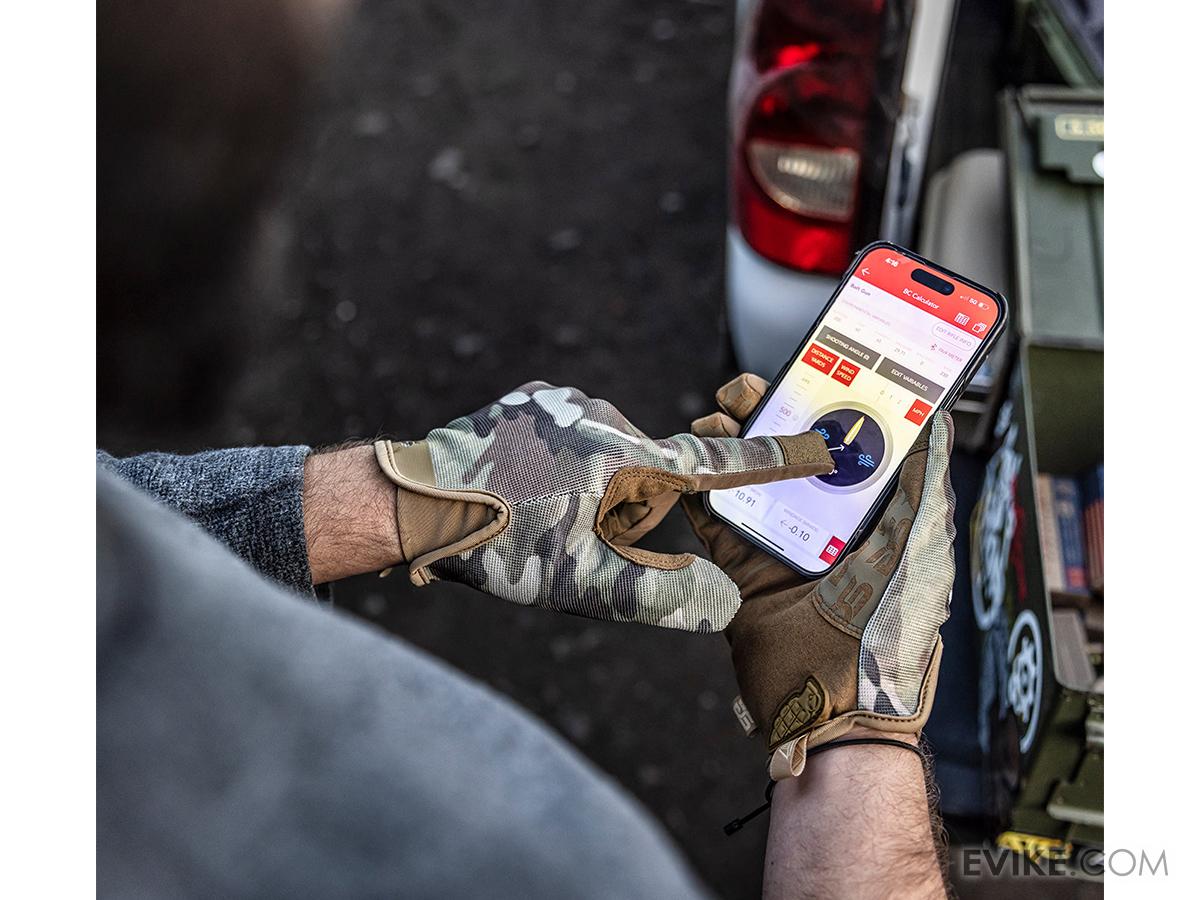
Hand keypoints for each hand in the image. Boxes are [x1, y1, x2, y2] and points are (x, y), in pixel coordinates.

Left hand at [373, 381, 832, 630]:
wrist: (413, 499)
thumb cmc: (502, 546)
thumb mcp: (585, 585)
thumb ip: (663, 597)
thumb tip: (729, 604)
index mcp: (628, 458)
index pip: (717, 465)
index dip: (772, 461)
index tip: (820, 447)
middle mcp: (604, 415)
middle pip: (649, 475)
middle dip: (627, 512)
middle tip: (569, 538)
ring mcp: (564, 399)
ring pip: (607, 456)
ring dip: (589, 489)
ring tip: (534, 516)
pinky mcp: (531, 398)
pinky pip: (570, 434)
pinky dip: (559, 464)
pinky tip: (520, 488)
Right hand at [681, 374, 954, 777]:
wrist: (835, 718)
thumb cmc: (889, 643)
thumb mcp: (918, 557)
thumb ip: (922, 492)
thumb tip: (935, 426)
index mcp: (873, 518)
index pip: (850, 444)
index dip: (828, 403)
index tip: (808, 370)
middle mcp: (826, 526)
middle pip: (793, 452)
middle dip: (768, 414)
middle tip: (745, 389)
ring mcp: (781, 547)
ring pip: (750, 477)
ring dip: (729, 445)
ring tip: (713, 418)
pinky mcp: (743, 572)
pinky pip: (716, 522)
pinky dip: (698, 492)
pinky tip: (687, 464)